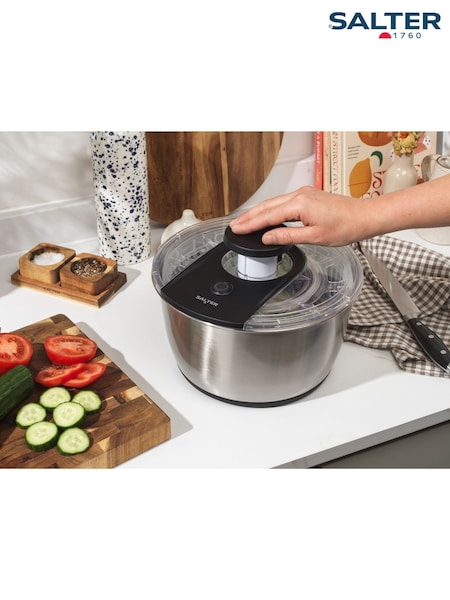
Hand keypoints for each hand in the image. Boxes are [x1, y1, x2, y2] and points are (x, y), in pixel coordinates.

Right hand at [230, 186, 368, 246]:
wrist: (364, 217)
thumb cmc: (346, 227)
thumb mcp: (314, 237)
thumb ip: (287, 236)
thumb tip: (268, 238)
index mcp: (300, 204)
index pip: (268, 216)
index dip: (250, 224)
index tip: (237, 229)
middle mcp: (300, 195)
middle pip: (267, 206)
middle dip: (249, 216)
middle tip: (234, 226)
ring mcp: (304, 194)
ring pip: (274, 203)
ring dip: (258, 212)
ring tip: (244, 222)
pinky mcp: (308, 196)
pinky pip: (283, 202)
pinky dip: (270, 209)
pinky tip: (266, 216)